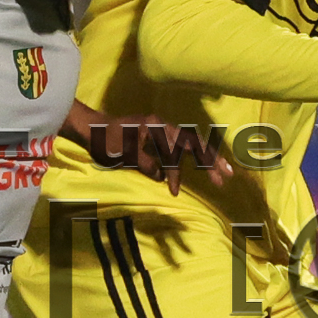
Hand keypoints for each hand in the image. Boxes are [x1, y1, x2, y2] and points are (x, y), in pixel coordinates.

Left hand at [69, 107, 234, 193]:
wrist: (89, 127)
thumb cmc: (104, 140)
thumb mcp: (122, 154)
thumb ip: (145, 163)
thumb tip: (162, 177)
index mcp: (155, 127)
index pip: (177, 149)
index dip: (179, 173)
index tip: (174, 192)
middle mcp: (162, 125)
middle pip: (193, 143)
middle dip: (211, 160)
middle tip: (227, 176)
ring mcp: (160, 129)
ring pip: (190, 143)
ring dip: (206, 158)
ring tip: (222, 172)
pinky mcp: (156, 134)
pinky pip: (179, 146)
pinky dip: (189, 158)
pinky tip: (198, 168)